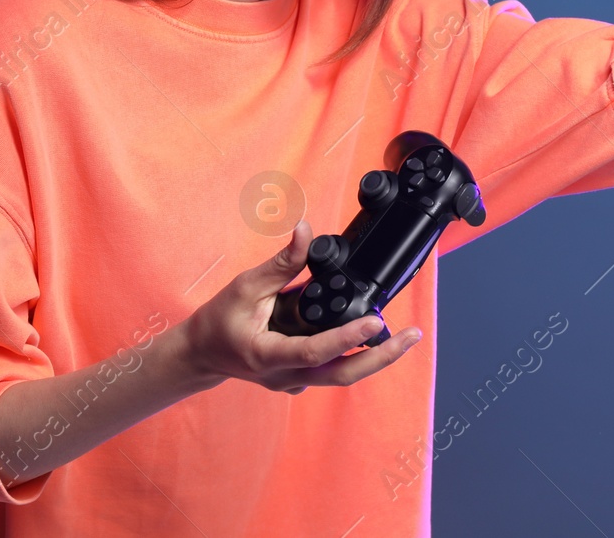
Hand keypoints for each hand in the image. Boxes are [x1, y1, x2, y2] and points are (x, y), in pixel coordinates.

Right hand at [178, 219, 420, 395]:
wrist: (201, 353)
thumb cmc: (220, 320)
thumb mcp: (246, 286)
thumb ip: (282, 263)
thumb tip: (305, 231)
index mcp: (268, 354)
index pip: (314, 351)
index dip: (346, 338)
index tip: (375, 322)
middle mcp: (284, 376)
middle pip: (341, 375)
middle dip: (381, 358)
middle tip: (411, 336)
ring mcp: (293, 383)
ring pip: (340, 376)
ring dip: (374, 358)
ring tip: (405, 336)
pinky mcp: (299, 379)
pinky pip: (332, 371)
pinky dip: (355, 356)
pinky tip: (374, 339)